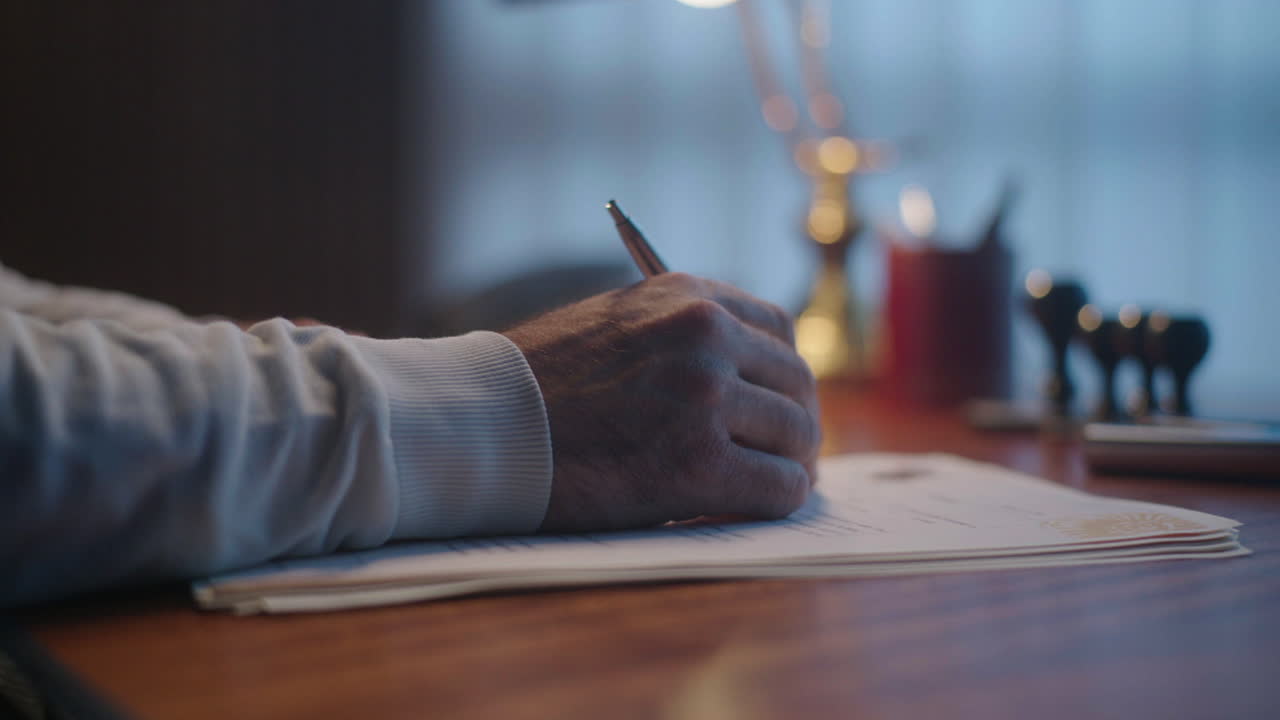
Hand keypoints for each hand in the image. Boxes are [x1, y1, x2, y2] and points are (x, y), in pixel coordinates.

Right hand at [502, 273, 819, 532]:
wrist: (480, 425)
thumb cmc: (536, 383)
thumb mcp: (614, 323)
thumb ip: (677, 334)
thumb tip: (741, 371)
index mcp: (686, 296)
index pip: (778, 330)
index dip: (780, 378)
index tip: (772, 407)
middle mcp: (704, 335)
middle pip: (796, 384)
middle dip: (795, 425)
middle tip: (782, 456)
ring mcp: (703, 397)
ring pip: (796, 436)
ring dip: (788, 465)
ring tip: (765, 482)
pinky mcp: (696, 463)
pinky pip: (778, 488)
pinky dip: (776, 501)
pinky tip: (751, 504)